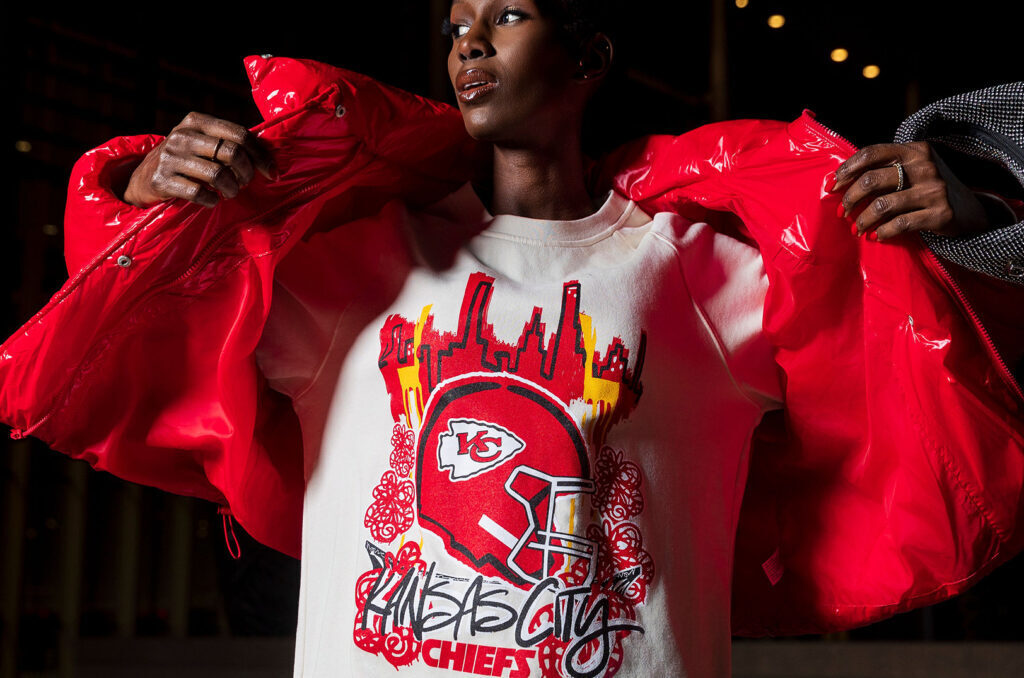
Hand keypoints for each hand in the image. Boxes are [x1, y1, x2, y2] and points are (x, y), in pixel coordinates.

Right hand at [123, 112, 277, 207]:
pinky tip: (211, 200)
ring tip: (230, 192)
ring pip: (218, 175)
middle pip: (232, 153)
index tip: (272, 173)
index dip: (261, 156)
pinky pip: (199, 193)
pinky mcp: (161, 180)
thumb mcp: (202, 143)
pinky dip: (211, 200)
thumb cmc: (185, 161)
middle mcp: (182, 135)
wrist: (142, 178)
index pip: (240, 134)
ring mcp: (170, 157)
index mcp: (196, 121)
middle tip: (245, 183)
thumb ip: (230, 143)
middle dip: (247, 173)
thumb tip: (271, 157)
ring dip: (232, 189)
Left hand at [829, 141, 988, 241]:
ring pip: (882, 205)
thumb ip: (884, 169)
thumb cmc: (927, 188)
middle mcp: (925, 166)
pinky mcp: (941, 214)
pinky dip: (882, 232)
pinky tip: (876, 236)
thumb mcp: (912, 169)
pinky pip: (900, 224)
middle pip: (872, 180)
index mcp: (914, 150)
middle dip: (849, 198)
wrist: (971, 210)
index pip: (871, 153)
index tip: (832, 185)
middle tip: (842, 212)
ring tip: (857, 228)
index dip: (847, 169)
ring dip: (863, 220)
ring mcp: (935, 190)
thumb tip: (838, 180)